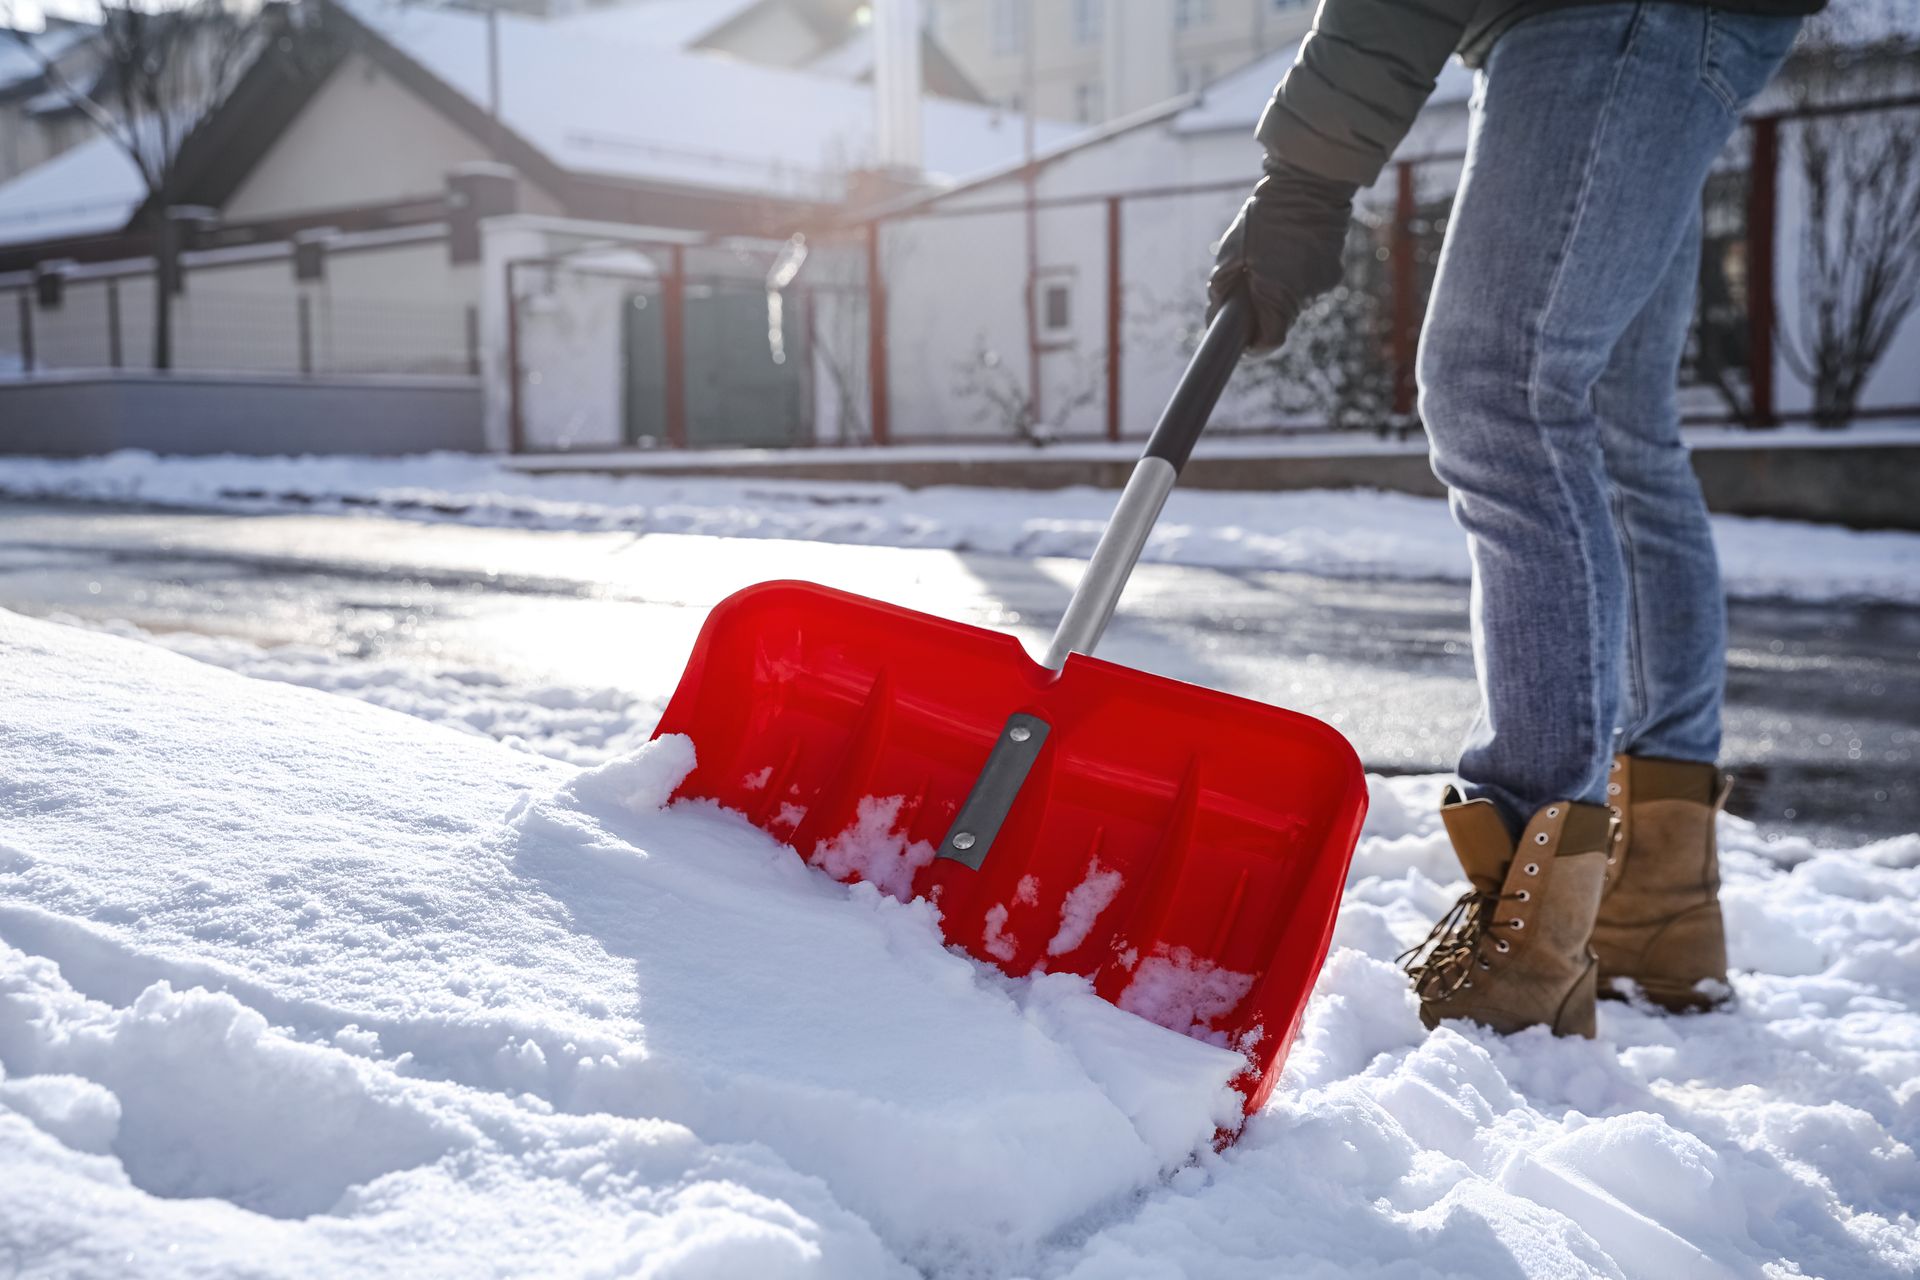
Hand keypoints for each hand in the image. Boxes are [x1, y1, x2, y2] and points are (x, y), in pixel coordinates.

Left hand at [1208, 159, 1357, 352]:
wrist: (1306, 186)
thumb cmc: (1261, 219)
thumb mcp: (1229, 255)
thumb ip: (1221, 291)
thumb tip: (1215, 318)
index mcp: (1277, 298)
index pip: (1268, 342)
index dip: (1252, 343)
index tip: (1240, 336)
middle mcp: (1305, 297)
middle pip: (1280, 320)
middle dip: (1262, 309)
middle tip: (1249, 281)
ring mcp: (1323, 285)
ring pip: (1294, 300)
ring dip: (1279, 288)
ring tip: (1271, 255)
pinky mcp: (1333, 272)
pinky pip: (1309, 283)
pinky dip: (1297, 273)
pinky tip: (1291, 248)